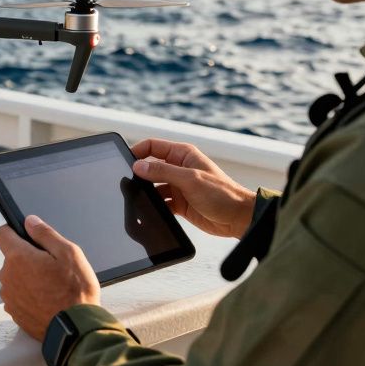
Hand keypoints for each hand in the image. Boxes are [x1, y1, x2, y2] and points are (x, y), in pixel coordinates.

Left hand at [0, 215, 99, 340]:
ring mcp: (9, 296)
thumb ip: (45, 233)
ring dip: (28, 278)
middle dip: (28, 258)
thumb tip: (30, 221)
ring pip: (15, 278)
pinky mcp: (14, 312)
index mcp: (18, 257)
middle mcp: (7, 276)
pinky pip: (19, 296)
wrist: (75, 330)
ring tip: (52, 287)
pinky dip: (30, 295)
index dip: (14, 231)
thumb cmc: (76, 291)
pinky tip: (48, 300)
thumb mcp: (69, 253)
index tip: (27, 236)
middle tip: (51, 267)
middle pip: (11, 257)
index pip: (2, 233)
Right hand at [130, 137, 255, 238]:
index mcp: (183, 155)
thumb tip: (138, 166)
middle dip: (139, 175)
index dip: (138, 152)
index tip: (125, 161)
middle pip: (150, 168)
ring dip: (147, 194)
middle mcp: (179, 169)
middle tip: (127, 183)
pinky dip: (155, 207)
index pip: (153, 146)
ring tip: (138, 200)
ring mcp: (178, 187)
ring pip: (154, 187)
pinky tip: (149, 212)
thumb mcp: (190, 179)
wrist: (239, 219)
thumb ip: (162, 172)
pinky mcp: (179, 204)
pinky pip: (161, 203)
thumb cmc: (223, 194)